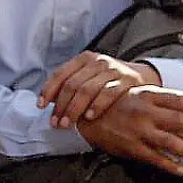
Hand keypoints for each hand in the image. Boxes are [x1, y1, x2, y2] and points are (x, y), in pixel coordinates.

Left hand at [39, 52, 159, 128]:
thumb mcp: (89, 76)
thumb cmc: (108, 80)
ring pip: (88, 89)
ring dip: (75, 109)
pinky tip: (89, 117)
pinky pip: (109, 93)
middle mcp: (97, 61)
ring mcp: (113, 70)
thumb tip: (46, 102)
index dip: (48, 90)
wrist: (142, 76)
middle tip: (55, 123)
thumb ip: (70, 85)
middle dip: (61, 106)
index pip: (60, 73)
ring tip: (68, 124)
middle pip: (72, 84)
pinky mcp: (128, 80)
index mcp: (84, 59)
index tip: (40, 106)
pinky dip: (97, 106)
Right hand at [77, 86, 182, 177]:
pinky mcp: (131, 146)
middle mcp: (144, 111)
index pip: (179, 100)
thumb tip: (182, 110)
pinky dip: (171, 165)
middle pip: (179, 120)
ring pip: (171, 141)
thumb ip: (155, 101)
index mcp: (147, 95)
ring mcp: (138, 130)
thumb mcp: (134, 94)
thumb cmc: (111, 104)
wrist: (84, 115)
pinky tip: (181, 169)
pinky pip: (156, 158)